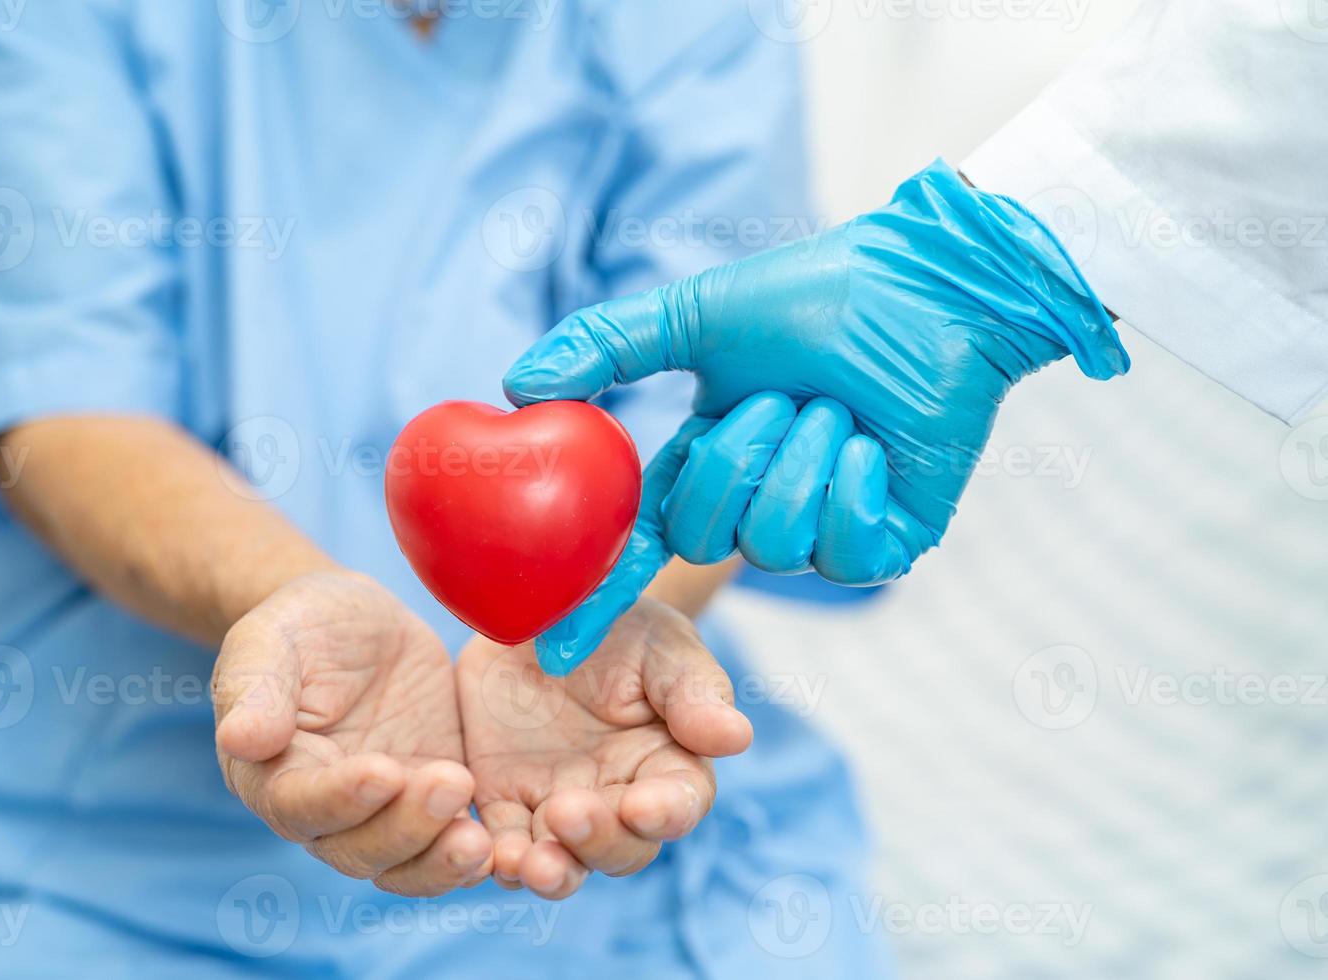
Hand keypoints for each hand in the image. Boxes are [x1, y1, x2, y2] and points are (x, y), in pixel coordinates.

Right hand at [212, 571, 492, 895]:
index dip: (340, 798)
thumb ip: (254, 686)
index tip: (383, 771)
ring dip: (441, 861)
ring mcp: (381, 814)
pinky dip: (471, 856)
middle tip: (451, 784)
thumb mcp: (272, 637)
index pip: (300, 805)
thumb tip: (240, 740)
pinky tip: (501, 845)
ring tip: (481, 841)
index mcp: (272, 774)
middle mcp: (325, 812)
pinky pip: (446, 846)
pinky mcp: (429, 804)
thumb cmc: (302, 624)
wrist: (358, 621)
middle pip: (358, 849)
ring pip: (404, 864)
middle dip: (406, 828)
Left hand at [456, 599, 751, 899]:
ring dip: (549, 872)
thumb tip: (736, 737)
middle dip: (597, 842)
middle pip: (619, 848)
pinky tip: (484, 850)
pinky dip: (493, 857)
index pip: (678, 804)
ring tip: (531, 863)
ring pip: (561, 862)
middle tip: (567, 814)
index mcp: (667, 764)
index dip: (664, 814)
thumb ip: (693, 692)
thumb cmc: (621, 627)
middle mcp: (616, 799)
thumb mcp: (661, 645)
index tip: (641, 806)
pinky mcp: (503, 801)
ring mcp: (557, 806)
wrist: (543, 607)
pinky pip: (499, 844)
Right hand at [504, 160, 1129, 671]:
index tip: (551, 652)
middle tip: (781, 397)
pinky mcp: (882, 547)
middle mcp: (754, 507)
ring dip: (801, 461)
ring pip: (771, 546)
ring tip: (836, 410)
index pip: (635, 546)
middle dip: (737, 460)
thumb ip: (603, 346)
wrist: (925, 293)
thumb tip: (517, 385)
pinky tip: (874, 443)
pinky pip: (841, 553)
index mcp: (705, 464)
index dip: (595, 602)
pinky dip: (853, 485)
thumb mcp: (691, 315)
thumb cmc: (813, 296)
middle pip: (702, 538)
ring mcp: (818, 533)